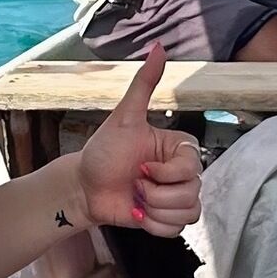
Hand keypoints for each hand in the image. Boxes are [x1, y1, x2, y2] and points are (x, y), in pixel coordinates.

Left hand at [77, 60, 202, 237]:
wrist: (84, 187)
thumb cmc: (102, 151)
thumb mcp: (123, 117)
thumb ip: (144, 84)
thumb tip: (159, 48)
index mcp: (178, 148)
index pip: (191, 168)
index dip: (165, 173)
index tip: (141, 166)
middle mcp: (182, 173)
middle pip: (191, 193)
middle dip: (156, 194)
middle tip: (135, 183)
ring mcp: (176, 197)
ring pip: (188, 213)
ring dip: (155, 211)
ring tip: (136, 198)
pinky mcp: (168, 218)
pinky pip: (177, 230)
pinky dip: (154, 226)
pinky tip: (138, 214)